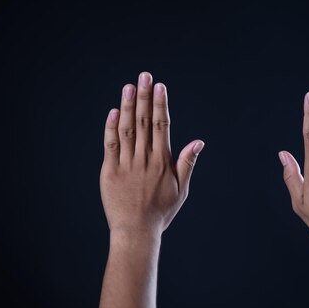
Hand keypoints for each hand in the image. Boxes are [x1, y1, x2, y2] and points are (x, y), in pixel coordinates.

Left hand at [100, 71, 204, 236]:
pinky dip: (111, 128)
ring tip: (129, 87)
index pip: (163, 126)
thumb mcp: (181, 189)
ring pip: (128, 129)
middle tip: (144, 76)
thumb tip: (198, 142)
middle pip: (146, 122)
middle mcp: (145, 160)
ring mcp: (126, 164)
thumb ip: (187, 163)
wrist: (136, 232)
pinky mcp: (110, 172)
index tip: (160, 86)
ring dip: (129, 106)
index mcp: (163, 162)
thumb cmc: (161, 212)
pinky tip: (114, 111)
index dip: (161, 104)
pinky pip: (110, 145)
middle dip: (145, 97)